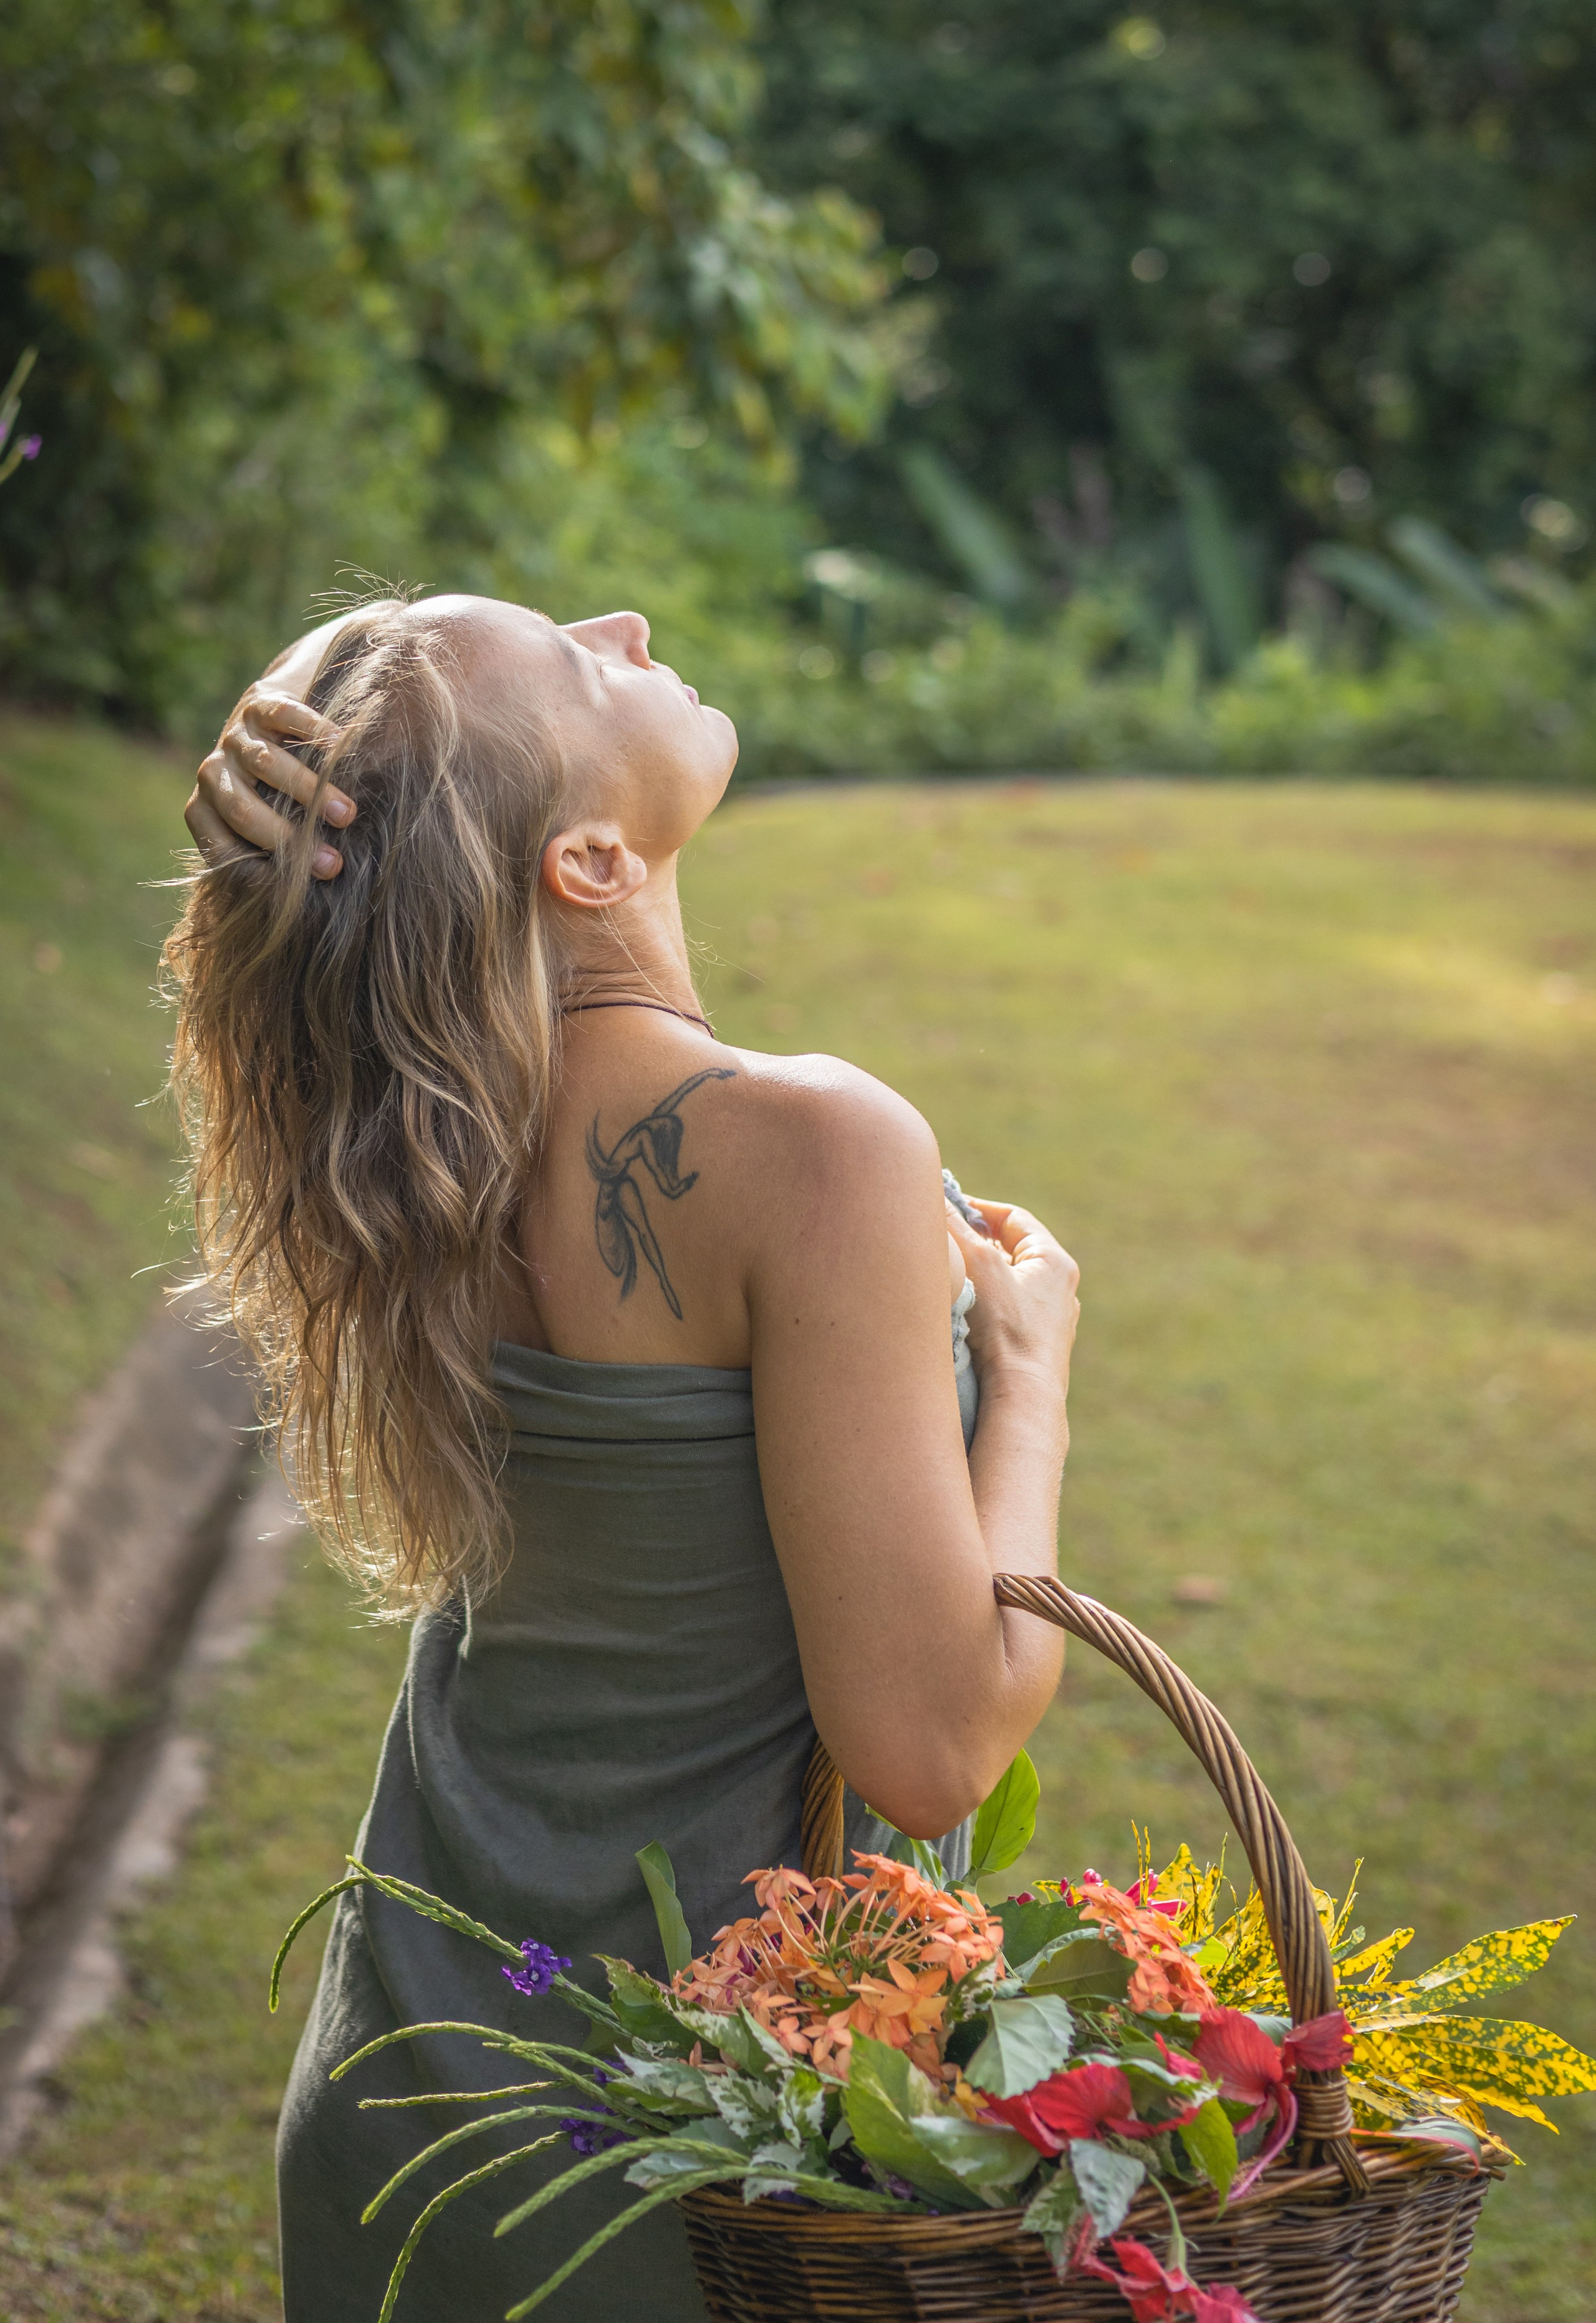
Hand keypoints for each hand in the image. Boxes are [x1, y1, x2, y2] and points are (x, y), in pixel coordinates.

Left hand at [185, 684, 349, 878]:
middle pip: (241, 809)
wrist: (277, 721)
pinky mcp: (261, 703)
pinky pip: (286, 717)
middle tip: (332, 863)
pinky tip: (344, 750)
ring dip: (309, 793)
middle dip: (287, 839)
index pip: (220, 848)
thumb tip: (317, 888)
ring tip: (348, 815)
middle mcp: (214, 773)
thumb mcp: (270, 823)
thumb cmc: (280, 790)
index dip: (259, 872)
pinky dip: (316, 733)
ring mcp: (235, 737)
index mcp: (208, 810)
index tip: (299, 889)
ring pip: (266, 765)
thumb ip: (277, 850)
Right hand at [945, 1195, 1079, 1400]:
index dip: (978, 1209)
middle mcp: (1059, 1290)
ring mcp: (1050, 1322)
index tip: (947, 1209)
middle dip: (975, 1245)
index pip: (1013, 1219)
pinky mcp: (1035, 1349)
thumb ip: (956, 1229)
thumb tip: (934, 1198)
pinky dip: (984, 1308)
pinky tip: (962, 1316)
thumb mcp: (978, 1265)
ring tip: (948, 1279)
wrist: (1022, 1396)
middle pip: (1010, 1252)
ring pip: (1007, 1286)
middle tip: (943, 1242)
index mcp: (1055, 1261)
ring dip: (978, 1279)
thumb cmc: (1006, 1328)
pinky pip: (1006, 1316)